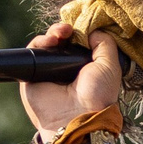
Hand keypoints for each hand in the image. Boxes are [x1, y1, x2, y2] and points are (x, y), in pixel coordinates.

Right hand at [20, 24, 124, 141]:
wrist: (77, 116)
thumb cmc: (98, 95)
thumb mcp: (110, 65)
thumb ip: (105, 43)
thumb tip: (92, 29)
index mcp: (85, 68)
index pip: (79, 42)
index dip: (80, 32)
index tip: (82, 27)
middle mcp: (66, 69)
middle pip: (62, 40)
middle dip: (65, 31)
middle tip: (69, 30)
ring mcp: (48, 71)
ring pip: (47, 43)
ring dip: (54, 33)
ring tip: (61, 33)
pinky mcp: (32, 73)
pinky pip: (33, 51)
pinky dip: (40, 42)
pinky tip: (50, 41)